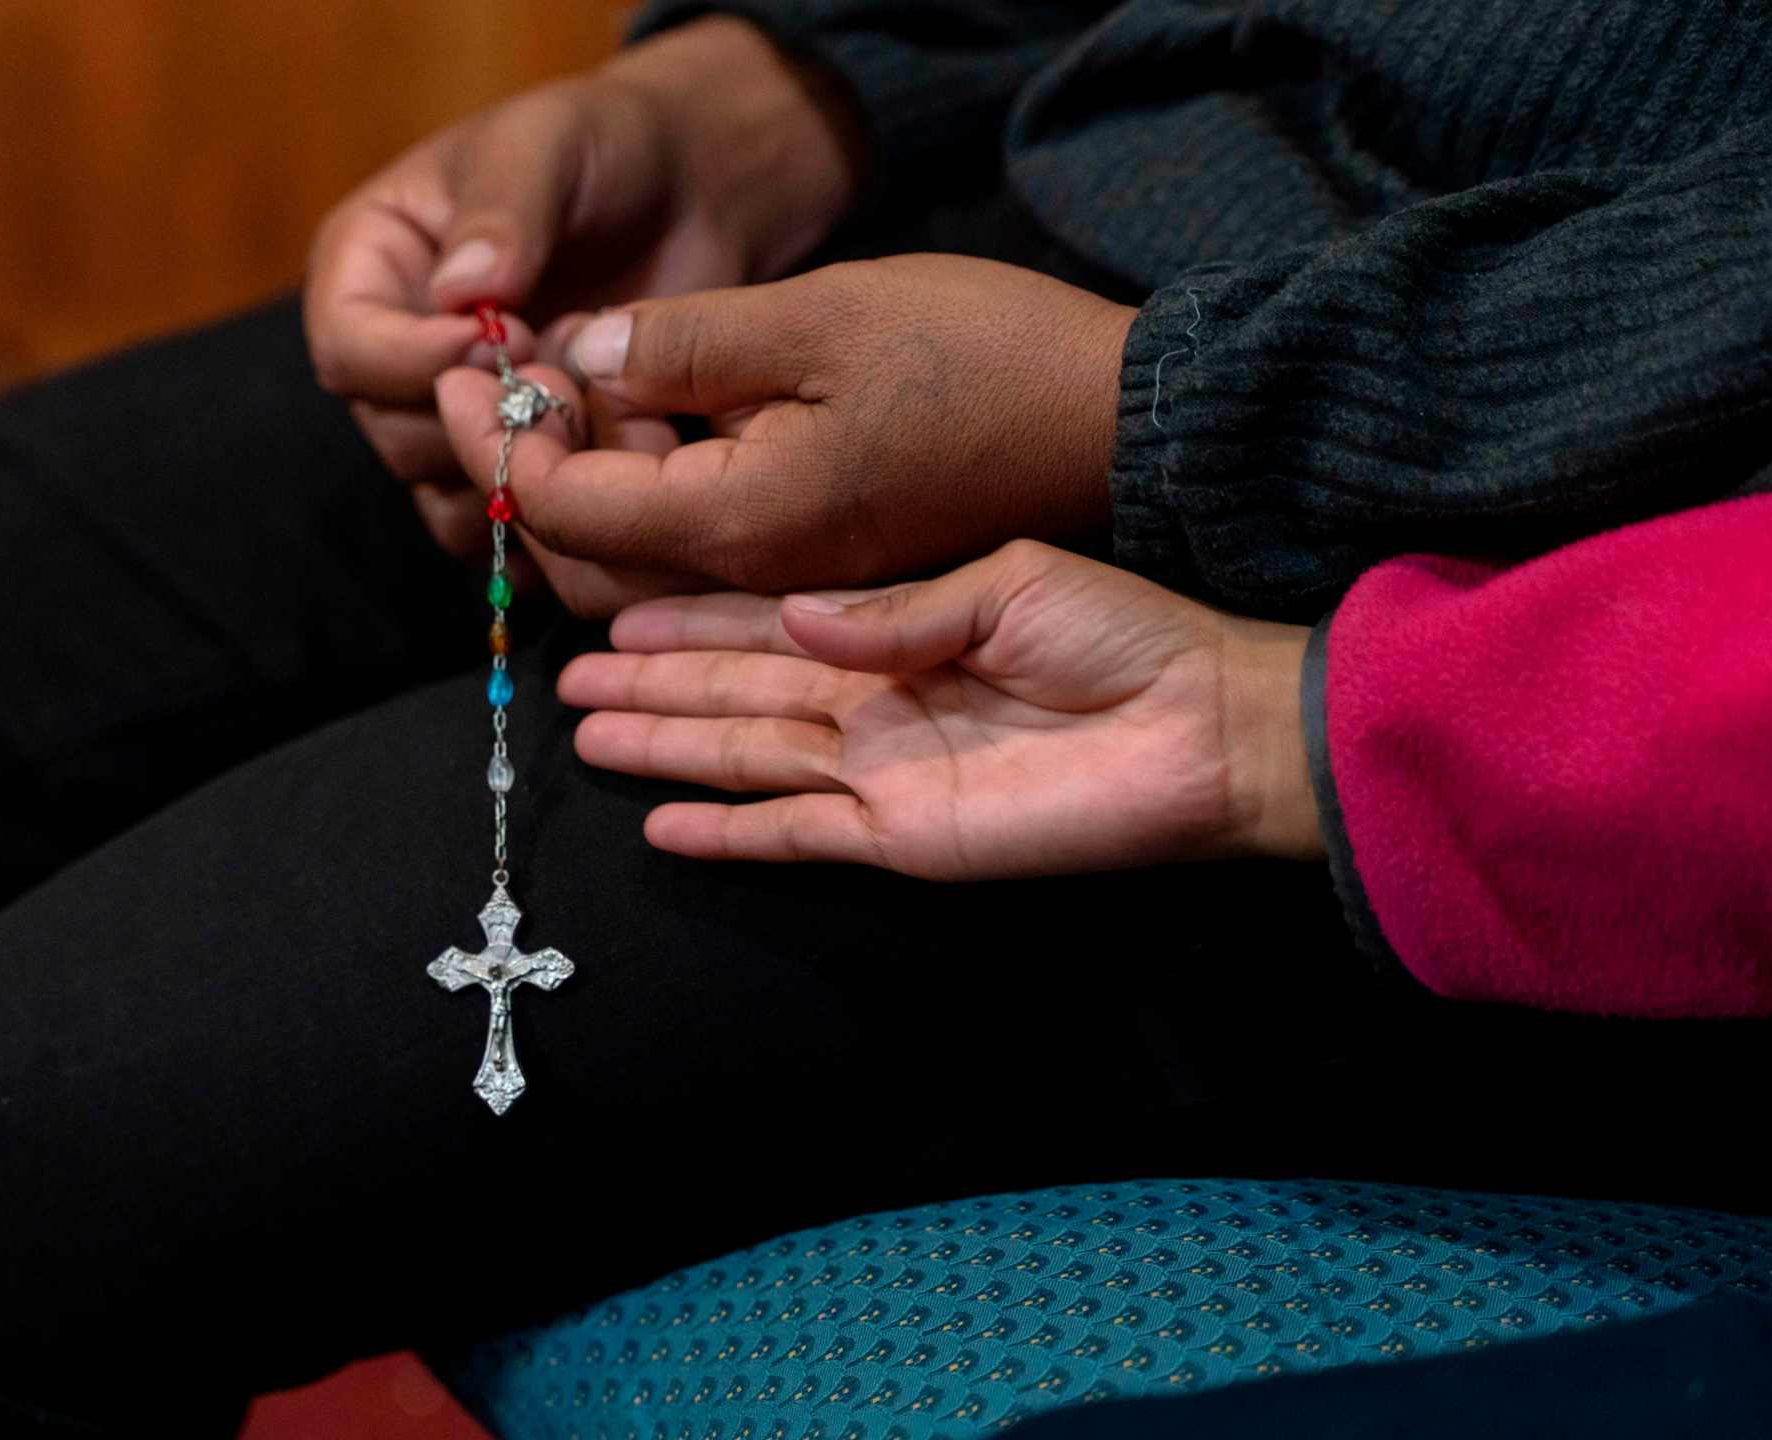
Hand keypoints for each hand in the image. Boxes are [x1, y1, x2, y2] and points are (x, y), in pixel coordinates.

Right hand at [303, 18, 863, 557]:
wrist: (690, 195)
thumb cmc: (604, 149)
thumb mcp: (549, 148)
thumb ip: (505, 211)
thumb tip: (460, 292)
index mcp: (369, 267)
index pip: (349, 348)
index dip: (417, 361)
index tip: (508, 338)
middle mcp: (395, 354)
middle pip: (396, 435)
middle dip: (484, 419)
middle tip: (568, 381)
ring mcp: (455, 417)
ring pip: (452, 495)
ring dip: (528, 472)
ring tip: (599, 411)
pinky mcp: (517, 461)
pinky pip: (511, 528)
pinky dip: (560, 518)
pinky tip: (617, 474)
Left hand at [437, 254, 1135, 602]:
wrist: (1115, 422)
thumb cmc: (985, 356)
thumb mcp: (823, 316)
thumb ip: (687, 346)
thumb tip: (575, 359)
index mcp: (745, 520)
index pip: (573, 506)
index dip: (499, 439)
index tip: (455, 372)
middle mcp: (761, 573)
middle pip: (592, 558)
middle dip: (522, 479)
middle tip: (483, 391)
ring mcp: (798, 581)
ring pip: (643, 568)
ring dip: (576, 503)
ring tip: (534, 419)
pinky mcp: (829, 566)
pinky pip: (701, 562)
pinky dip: (641, 514)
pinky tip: (629, 452)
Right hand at [556, 540, 1323, 878]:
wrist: (1203, 729)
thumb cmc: (1124, 637)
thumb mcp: (1011, 582)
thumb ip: (898, 609)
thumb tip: (793, 618)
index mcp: (895, 631)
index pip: (768, 623)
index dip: (692, 617)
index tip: (618, 603)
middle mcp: (871, 699)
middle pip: (735, 691)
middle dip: (654, 680)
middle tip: (568, 672)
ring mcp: (881, 771)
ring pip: (747, 756)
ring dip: (667, 745)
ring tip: (587, 731)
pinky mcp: (903, 836)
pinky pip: (797, 833)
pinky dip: (730, 831)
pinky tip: (663, 820)